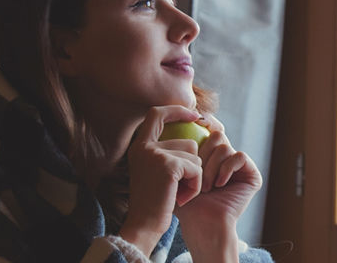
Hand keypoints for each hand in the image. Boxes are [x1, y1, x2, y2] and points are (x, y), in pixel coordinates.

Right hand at [118, 106, 203, 253]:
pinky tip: (183, 198)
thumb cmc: (154, 202)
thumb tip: (193, 138)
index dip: (176, 110)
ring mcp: (156, 155)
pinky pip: (197, 169)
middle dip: (192, 166)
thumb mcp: (155, 172)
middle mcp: (144, 147)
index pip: (156, 114)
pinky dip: (196, 186)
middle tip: (179, 187)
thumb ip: (166, 153)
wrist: (144, 225)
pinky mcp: (169, 166)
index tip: (195, 115)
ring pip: (195, 157)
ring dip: (194, 177)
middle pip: (187, 143)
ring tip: (179, 192)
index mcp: (139, 146)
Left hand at [175, 115, 261, 261]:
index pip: (209, 129)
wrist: (201, 225)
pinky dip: (226, 169)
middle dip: (202, 155)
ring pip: (225, 146)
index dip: (203, 123)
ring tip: (204, 187)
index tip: (191, 125)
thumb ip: (176, 148)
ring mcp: (240, 167)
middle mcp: (227, 158)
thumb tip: (169, 118)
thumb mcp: (175, 172)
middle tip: (195, 176)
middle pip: (216, 134)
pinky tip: (219, 184)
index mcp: (211, 155)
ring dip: (211, 167)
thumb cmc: (184, 203)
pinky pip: (239, 156)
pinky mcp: (252, 175)